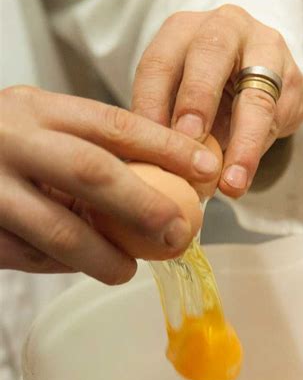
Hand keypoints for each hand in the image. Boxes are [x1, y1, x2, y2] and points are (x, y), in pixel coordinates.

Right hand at [0, 86, 220, 282]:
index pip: (114, 124)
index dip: (167, 148)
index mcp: (36, 108)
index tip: (206, 170)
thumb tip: (167, 183)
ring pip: (59, 230)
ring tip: (129, 271)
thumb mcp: (36, 128)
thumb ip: (86, 148)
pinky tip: (79, 267)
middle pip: (93, 171)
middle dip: (146, 206)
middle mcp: (11, 140)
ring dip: (104, 257)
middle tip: (180, 232)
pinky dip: (60, 266)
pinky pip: (29, 256)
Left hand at [132, 4, 302, 196]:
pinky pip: (277, 117)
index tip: (148, 143)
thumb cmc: (207, 92)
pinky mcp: (293, 77)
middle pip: (210, 54)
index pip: (160, 61)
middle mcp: (225, 27)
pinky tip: (242, 178)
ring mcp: (265, 48)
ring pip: (255, 93)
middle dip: (197, 99)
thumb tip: (149, 168)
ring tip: (230, 182)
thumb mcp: (178, 99)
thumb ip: (167, 124)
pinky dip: (257, 151)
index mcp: (183, 30)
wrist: (260, 80)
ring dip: (242, 143)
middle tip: (189, 139)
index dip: (152, 103)